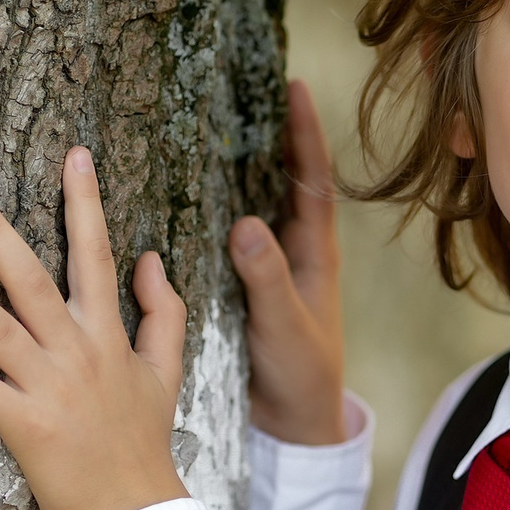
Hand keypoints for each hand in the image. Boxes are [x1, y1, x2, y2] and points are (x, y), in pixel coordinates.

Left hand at [0, 148, 190, 509]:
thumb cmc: (143, 441)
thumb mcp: (166, 371)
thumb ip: (162, 312)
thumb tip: (150, 258)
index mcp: (108, 334)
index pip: (97, 254)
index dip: (85, 202)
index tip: (74, 154)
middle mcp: (78, 351)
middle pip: (32, 278)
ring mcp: (51, 387)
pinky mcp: (27, 425)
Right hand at [231, 78, 346, 445]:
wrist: (294, 423)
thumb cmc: (301, 376)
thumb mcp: (283, 326)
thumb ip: (267, 278)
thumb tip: (247, 222)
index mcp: (316, 255)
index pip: (314, 180)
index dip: (305, 133)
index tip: (296, 86)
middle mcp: (297, 252)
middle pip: (287, 179)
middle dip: (273, 134)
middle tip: (250, 87)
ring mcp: (273, 268)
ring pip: (262, 203)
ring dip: (245, 166)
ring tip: (218, 122)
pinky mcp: (249, 285)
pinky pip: (236, 234)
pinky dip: (220, 206)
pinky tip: (193, 191)